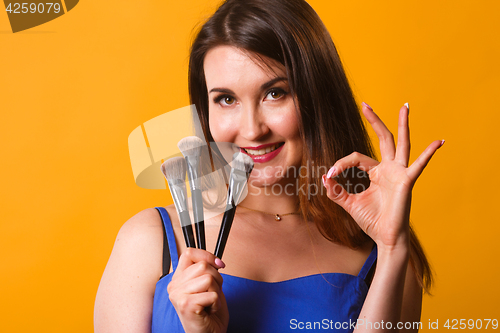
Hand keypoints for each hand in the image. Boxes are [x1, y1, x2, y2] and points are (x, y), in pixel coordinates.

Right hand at [167, 248, 228, 332]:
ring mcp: (178, 295)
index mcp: (178, 279)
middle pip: (203, 265)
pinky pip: (212, 294)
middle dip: (217, 279)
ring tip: (209, 302)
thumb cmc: (209, 312)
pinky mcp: (186, 305)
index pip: (189, 253)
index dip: (207, 256)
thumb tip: (216, 261)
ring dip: (216, 292)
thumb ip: (206, 270)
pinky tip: (209, 310)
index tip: (218, 265)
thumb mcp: (208, 285)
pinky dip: (216, 303)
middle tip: (212, 294)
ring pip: (208, 278)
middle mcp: (174, 286)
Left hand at [322, 103, 442, 248]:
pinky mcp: (407, 182)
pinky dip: (429, 154)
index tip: (330, 174)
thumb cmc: (371, 220)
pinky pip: (418, 166)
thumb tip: (324, 177)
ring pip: (401, 143)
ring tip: (405, 106)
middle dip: (375, 121)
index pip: (356, 157)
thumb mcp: (349, 203)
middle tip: (365, 104)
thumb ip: (336, 191)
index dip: (341, 163)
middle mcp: (389, 169)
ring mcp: (399, 173)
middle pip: (383, 139)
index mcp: (376, 172)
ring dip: (402, 125)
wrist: (385, 238)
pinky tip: (439, 141)